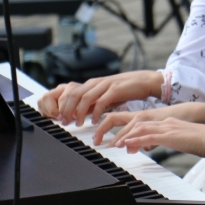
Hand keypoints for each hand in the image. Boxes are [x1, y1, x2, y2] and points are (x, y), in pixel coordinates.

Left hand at [38, 70, 163, 125]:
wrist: (144, 81)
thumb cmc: (125, 90)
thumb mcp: (105, 95)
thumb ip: (93, 103)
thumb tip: (79, 114)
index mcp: (92, 84)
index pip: (71, 92)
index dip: (63, 105)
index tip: (60, 118)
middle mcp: (96, 82)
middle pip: (74, 94)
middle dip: (67, 109)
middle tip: (65, 122)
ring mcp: (105, 85)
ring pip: (85, 98)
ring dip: (79, 112)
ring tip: (79, 124)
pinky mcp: (115, 89)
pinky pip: (101, 101)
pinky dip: (96, 112)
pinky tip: (95, 121)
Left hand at [115, 116, 204, 156]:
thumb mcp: (185, 140)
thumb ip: (173, 141)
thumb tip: (167, 146)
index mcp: (171, 123)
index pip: (147, 125)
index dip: (133, 131)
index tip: (123, 139)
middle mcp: (167, 123)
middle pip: (139, 124)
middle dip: (124, 132)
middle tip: (114, 142)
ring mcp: (168, 128)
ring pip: (141, 129)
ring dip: (126, 137)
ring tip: (116, 145)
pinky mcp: (169, 136)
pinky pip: (149, 137)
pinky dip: (136, 140)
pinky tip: (127, 144)